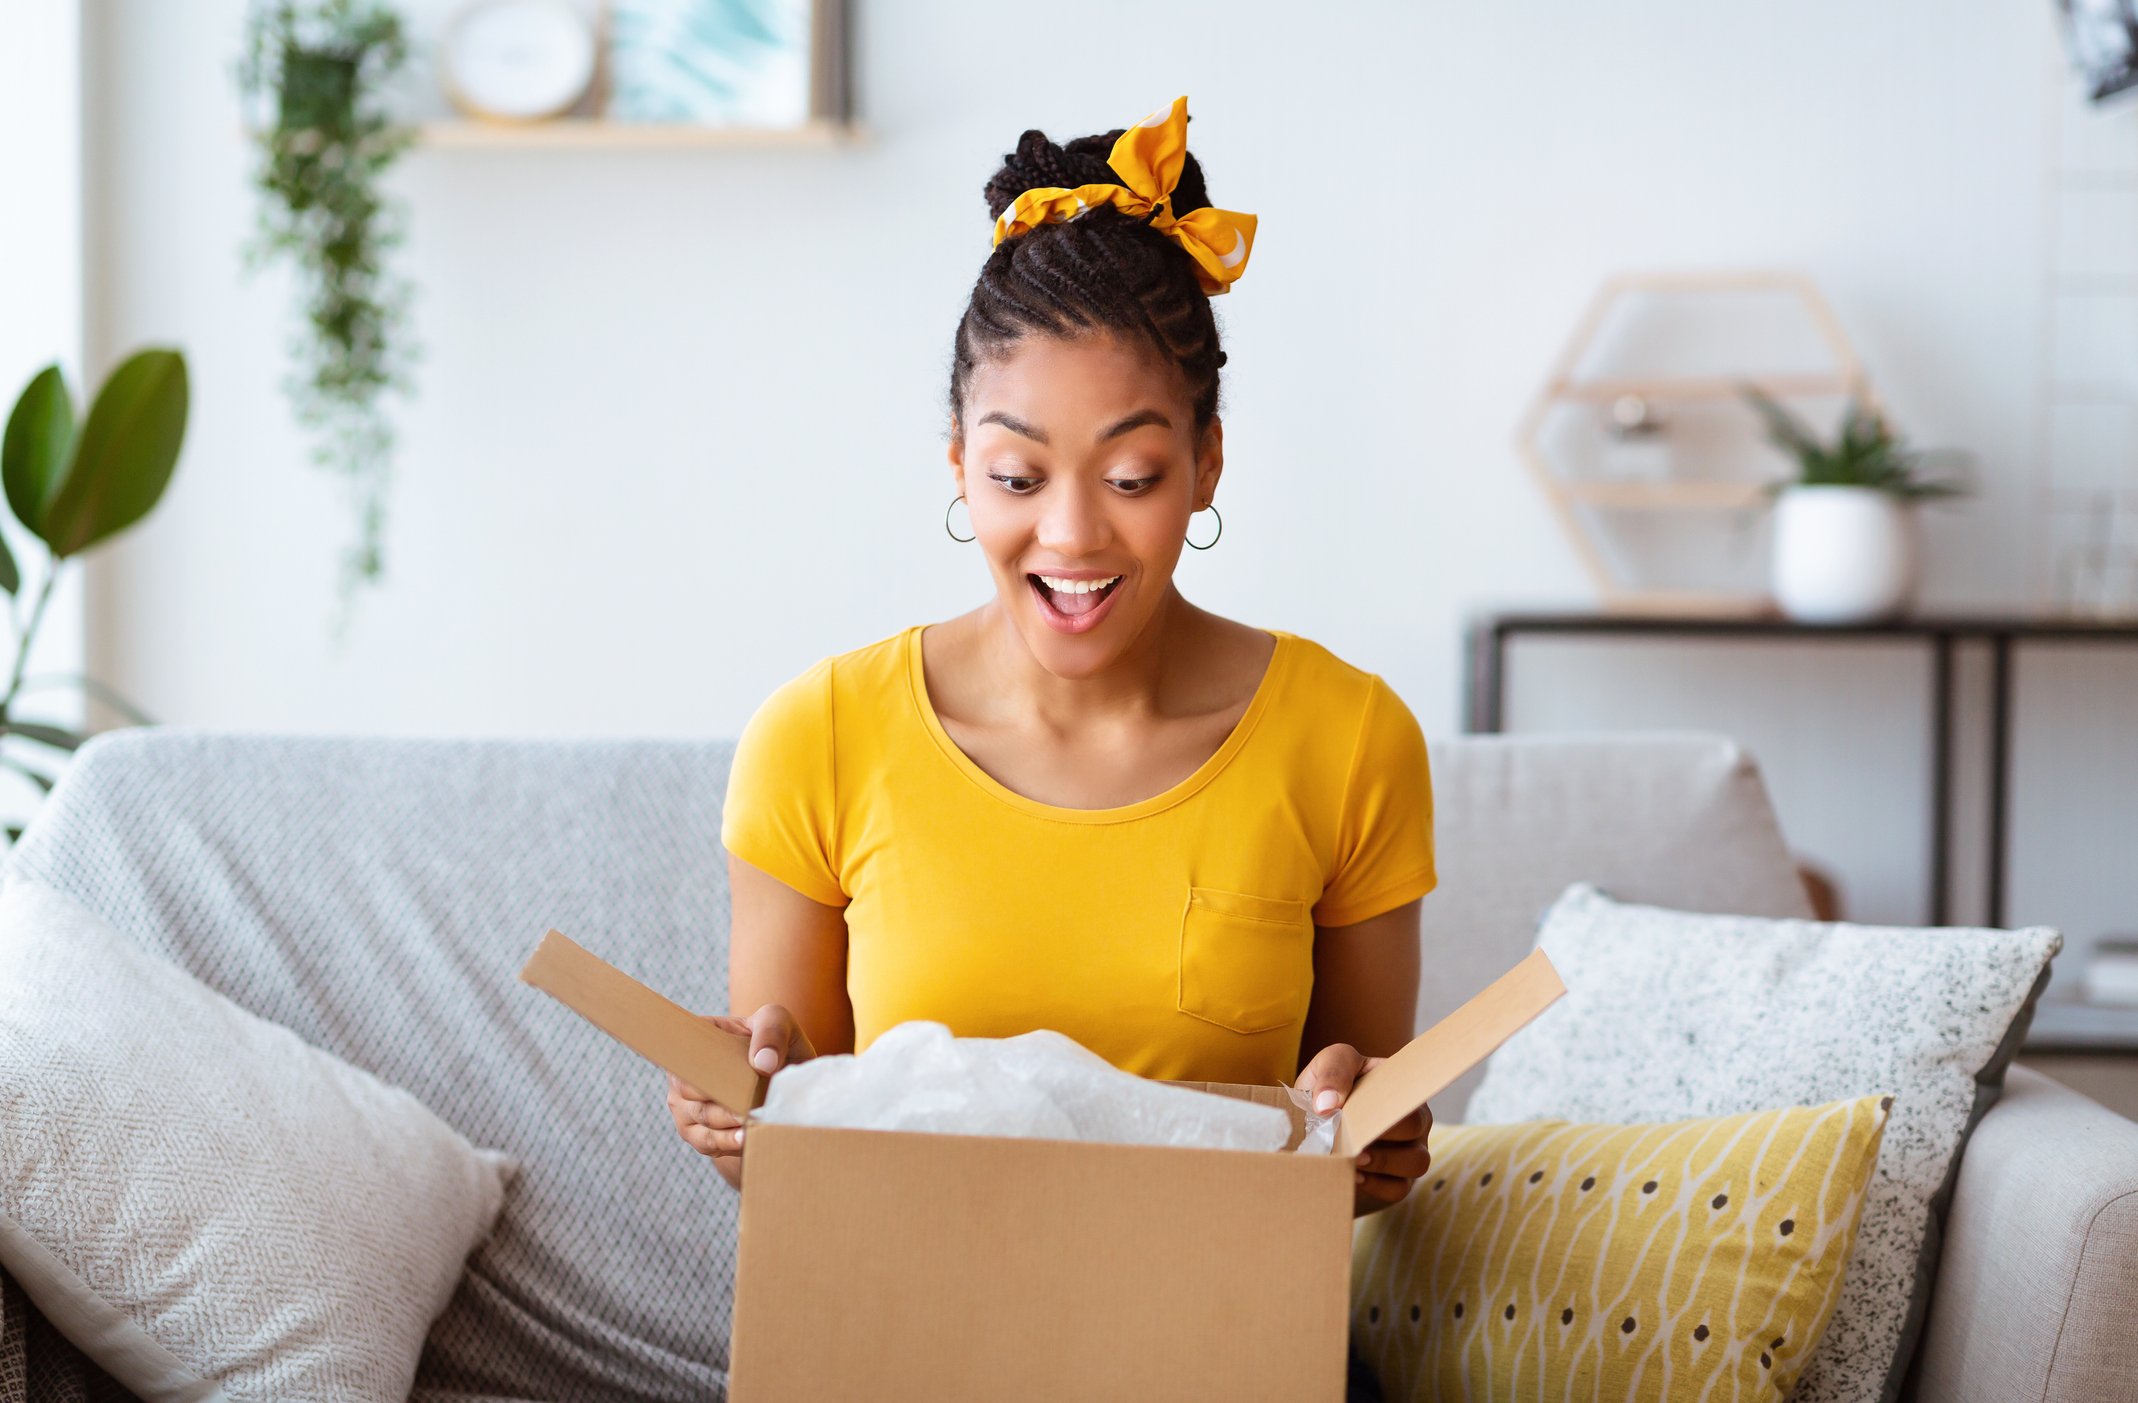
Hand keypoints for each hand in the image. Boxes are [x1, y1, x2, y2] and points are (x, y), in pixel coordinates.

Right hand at [666, 1002, 815, 1162]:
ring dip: (725, 1122)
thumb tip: (763, 1063)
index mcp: (698, 1039)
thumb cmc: (779, 1047)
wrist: (789, 1087)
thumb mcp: (780, 1023)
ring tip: (748, 1123)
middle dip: (717, 1096)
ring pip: (699, 1117)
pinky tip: (745, 1138)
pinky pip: (706, 1142)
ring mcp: (687, 1105)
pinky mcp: (698, 1134)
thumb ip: (772, 1031)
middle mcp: (684, 1073)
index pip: (679, 1045)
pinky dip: (726, 1142)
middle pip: (688, 1086)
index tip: (714, 1066)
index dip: (692, 1056)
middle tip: (744, 1104)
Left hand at [1295, 1042, 1432, 1217]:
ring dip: (1384, 1161)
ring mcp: (1409, 1151)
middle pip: (1417, 1124)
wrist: (1309, 1128)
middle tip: (1354, 1134)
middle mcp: (1413, 1119)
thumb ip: (1332, 1072)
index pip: (1410, 1087)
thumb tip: (1328, 1103)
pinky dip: (1377, 1185)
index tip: (1360, 1105)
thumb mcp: (1325, 1067)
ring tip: (1354, 1158)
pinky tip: (1354, 1176)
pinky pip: (1399, 1188)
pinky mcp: (1398, 1181)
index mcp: (1400, 1087)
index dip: (1389, 1096)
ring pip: (1417, 1161)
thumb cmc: (1325, 1092)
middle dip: (1385, 1130)